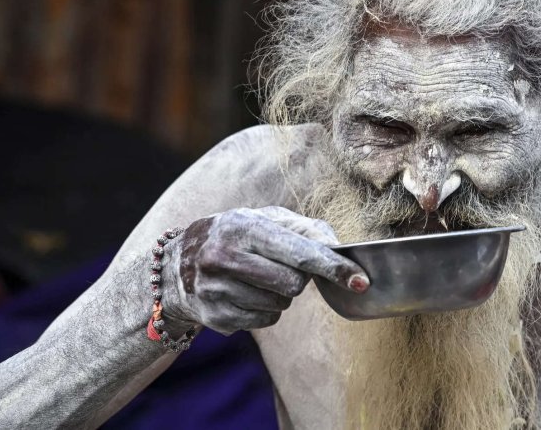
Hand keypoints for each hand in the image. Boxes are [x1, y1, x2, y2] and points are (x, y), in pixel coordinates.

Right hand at [159, 206, 367, 334]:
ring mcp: (216, 289)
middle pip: (294, 284)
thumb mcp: (267, 220)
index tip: (361, 281)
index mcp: (243, 227)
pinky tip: (245, 294)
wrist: (179, 262)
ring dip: (280, 294)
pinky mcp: (214, 317)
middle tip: (279, 266)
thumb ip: (307, 229)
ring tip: (257, 278)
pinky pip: (265, 321)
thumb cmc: (238, 235)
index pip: (300, 252)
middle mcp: (224, 257)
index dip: (334, 267)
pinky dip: (265, 310)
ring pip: (280, 305)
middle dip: (297, 278)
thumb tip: (339, 248)